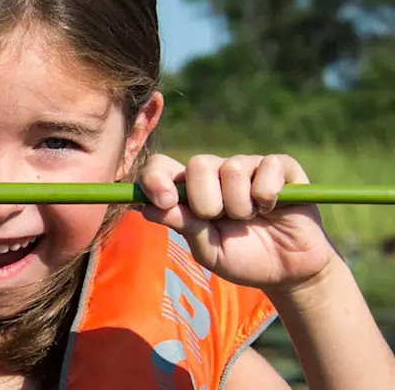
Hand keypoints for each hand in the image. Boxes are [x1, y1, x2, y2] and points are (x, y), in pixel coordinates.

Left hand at [138, 154, 337, 291]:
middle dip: (206, 201)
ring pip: (231, 168)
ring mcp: (248, 166)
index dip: (156, 178)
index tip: (164, 201)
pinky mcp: (281, 167)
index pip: (161, 167)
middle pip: (197, 164)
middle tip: (220, 220)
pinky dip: (267, 195)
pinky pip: (268, 168)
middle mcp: (215, 173)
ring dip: (240, 205)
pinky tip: (272, 207)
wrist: (288, 271)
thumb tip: (147, 208)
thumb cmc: (242, 258)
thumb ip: (183, 226)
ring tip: (250, 219)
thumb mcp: (207, 250)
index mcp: (190, 191)